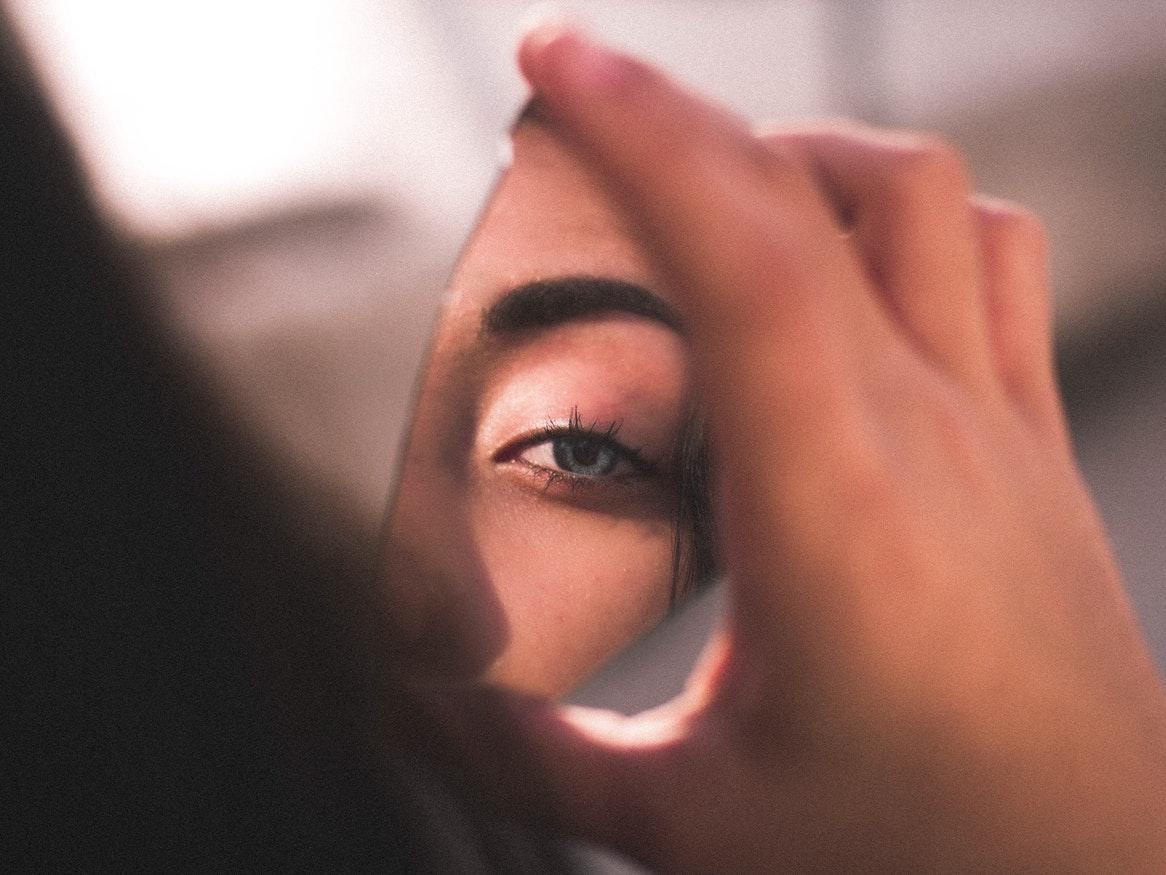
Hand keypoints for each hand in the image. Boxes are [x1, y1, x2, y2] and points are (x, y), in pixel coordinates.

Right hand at [431, 28, 1165, 871]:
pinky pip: (994, 265)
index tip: (554, 66)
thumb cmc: (924, 853)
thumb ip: (534, 752)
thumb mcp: (694, 815)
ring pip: (930, 199)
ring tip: (712, 180)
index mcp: (833, 509)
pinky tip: (846, 264)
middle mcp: (929, 434)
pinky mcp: (1031, 448)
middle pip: (820, 192)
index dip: (647, 131)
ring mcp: (997, 428)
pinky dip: (909, 217)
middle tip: (580, 122)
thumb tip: (419, 709)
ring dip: (806, 154)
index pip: (747, 255)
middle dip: (682, 118)